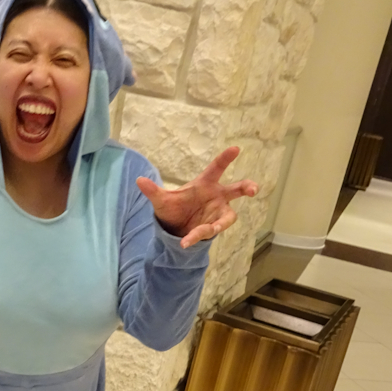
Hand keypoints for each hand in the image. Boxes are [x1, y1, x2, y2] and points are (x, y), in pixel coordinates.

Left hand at [136, 146, 258, 248]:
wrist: (174, 229)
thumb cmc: (173, 208)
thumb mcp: (161, 200)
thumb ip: (153, 191)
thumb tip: (138, 180)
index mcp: (205, 184)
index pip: (217, 168)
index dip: (225, 159)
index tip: (236, 149)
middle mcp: (216, 196)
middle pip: (236, 189)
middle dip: (246, 187)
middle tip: (253, 189)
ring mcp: (218, 212)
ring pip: (230, 215)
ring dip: (222, 222)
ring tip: (211, 230)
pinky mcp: (214, 227)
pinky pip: (210, 231)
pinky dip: (198, 235)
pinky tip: (186, 241)